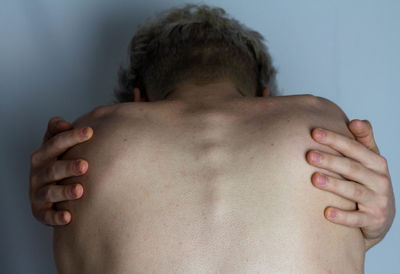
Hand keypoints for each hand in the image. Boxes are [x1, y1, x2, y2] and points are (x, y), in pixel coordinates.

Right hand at [29, 117, 92, 225]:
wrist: (48, 191)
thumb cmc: (58, 163)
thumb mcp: (56, 146)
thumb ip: (58, 132)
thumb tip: (63, 123)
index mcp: (43, 155)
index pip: (56, 143)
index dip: (72, 137)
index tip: (90, 132)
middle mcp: (38, 174)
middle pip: (53, 169)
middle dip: (68, 167)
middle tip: (85, 165)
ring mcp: (38, 193)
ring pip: (50, 192)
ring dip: (64, 192)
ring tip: (80, 190)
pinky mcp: (40, 212)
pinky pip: (47, 216)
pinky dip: (56, 217)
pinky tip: (68, 217)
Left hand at [306, 119, 394, 250]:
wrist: (382, 216)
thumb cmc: (369, 181)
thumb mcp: (370, 160)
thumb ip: (363, 140)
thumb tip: (357, 121)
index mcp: (376, 162)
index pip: (354, 148)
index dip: (335, 139)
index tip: (314, 132)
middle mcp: (379, 180)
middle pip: (352, 168)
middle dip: (330, 161)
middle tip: (309, 155)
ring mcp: (377, 201)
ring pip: (354, 191)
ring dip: (334, 185)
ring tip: (314, 179)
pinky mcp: (373, 220)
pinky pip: (357, 219)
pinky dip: (342, 216)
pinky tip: (326, 212)